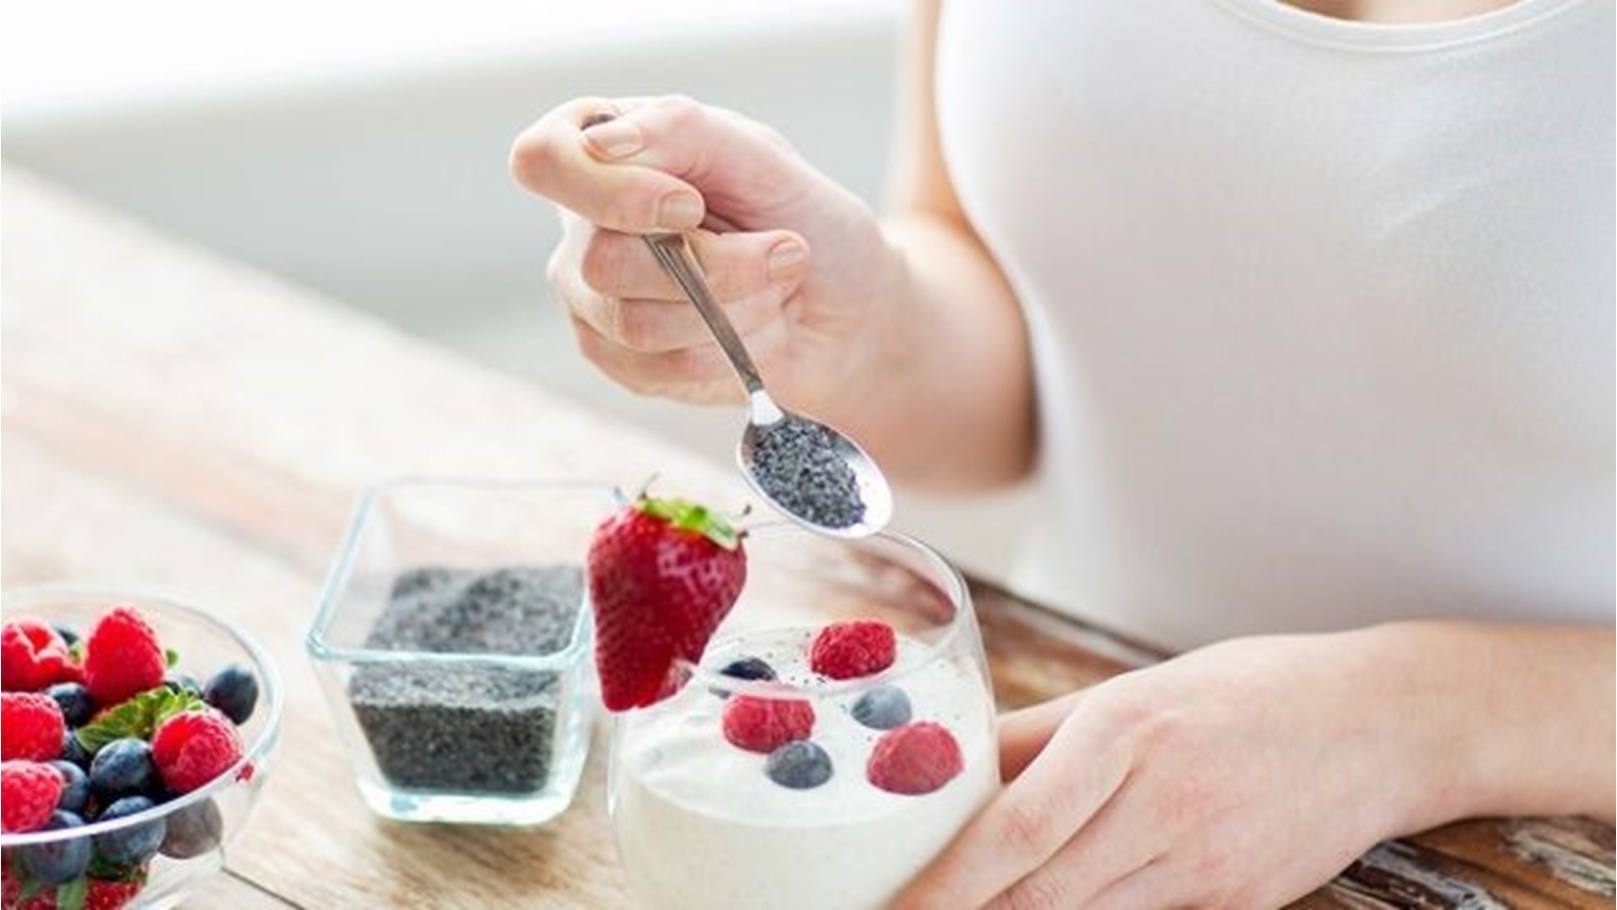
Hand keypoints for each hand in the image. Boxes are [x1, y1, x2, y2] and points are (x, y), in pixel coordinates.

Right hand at [509, 95, 902, 410]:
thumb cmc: (805, 220)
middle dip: (714, 268)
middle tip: (784, 252)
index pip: (543, 161)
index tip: (691, 206)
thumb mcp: (762, 156)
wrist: (848, 311)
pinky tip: (753, 328)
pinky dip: (726, 349)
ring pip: (635, 324)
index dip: (614, 193)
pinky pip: (658, 369)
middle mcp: (583, 224)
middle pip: (601, 261)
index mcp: (603, 149)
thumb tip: (603, 142)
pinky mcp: (619, 360)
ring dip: (732, 310)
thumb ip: (682, 130)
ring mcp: (593, 298)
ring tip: (776, 288)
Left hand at [897, 630, 1462, 908]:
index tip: (893, 904)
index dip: (944, 883)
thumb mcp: (1136, 689)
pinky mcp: (1237, 905)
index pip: (1012, 830)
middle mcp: (1161, 805)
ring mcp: (1205, 868)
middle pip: (1037, 893)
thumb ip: (1041, 733)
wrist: (1384, 724)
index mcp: (1124, 734)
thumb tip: (952, 768)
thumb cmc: (1247, 692)